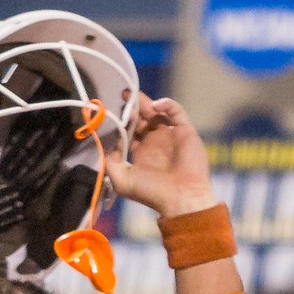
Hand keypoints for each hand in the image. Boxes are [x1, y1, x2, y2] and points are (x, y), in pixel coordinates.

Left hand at [103, 94, 216, 218]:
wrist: (181, 198)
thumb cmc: (152, 192)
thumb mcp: (121, 180)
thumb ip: (110, 160)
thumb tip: (108, 140)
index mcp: (141, 151)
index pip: (129, 129)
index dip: (122, 119)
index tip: (113, 111)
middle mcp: (156, 141)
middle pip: (142, 117)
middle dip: (132, 106)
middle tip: (123, 95)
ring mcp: (171, 134)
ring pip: (157, 111)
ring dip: (145, 103)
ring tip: (134, 97)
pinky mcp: (185, 130)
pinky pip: (176, 111)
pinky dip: (166, 104)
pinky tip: (155, 105)